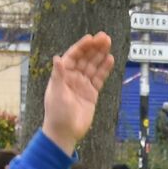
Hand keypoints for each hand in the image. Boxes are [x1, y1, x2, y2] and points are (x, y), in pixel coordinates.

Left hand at [41, 33, 114, 152]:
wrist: (66, 131)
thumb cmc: (57, 113)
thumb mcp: (57, 93)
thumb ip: (59, 75)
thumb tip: (57, 58)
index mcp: (62, 75)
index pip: (73, 56)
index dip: (82, 47)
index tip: (91, 38)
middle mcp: (73, 77)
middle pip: (85, 59)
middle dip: (94, 48)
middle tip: (105, 37)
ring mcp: (83, 85)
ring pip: (93, 66)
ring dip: (101, 55)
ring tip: (109, 45)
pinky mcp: (92, 94)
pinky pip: (99, 79)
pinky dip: (105, 69)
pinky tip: (110, 60)